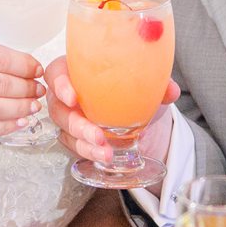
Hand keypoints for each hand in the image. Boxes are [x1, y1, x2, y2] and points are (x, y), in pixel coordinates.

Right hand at [45, 54, 179, 166]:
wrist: (134, 109)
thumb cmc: (128, 86)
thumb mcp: (142, 81)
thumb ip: (155, 83)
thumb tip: (170, 90)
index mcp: (75, 70)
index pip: (55, 73)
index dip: (60, 84)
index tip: (73, 96)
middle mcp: (66, 94)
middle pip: (58, 108)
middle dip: (76, 124)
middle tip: (97, 134)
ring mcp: (68, 116)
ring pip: (65, 131)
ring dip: (84, 143)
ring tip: (106, 152)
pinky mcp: (73, 136)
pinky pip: (75, 146)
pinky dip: (89, 152)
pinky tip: (104, 156)